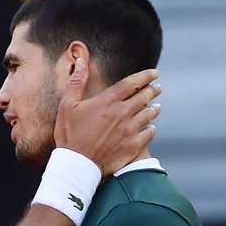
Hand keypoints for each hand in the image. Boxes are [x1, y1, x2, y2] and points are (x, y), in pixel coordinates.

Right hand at [54, 59, 161, 175]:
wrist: (77, 164)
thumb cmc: (70, 135)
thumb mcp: (67, 105)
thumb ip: (77, 81)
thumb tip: (81, 61)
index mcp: (108, 101)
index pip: (132, 83)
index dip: (145, 76)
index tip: (153, 73)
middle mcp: (123, 113)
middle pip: (144, 97)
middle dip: (152, 90)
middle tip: (158, 88)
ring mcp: (130, 130)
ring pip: (148, 115)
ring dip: (154, 109)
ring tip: (157, 106)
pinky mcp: (133, 146)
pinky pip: (148, 135)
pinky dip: (151, 129)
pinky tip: (151, 128)